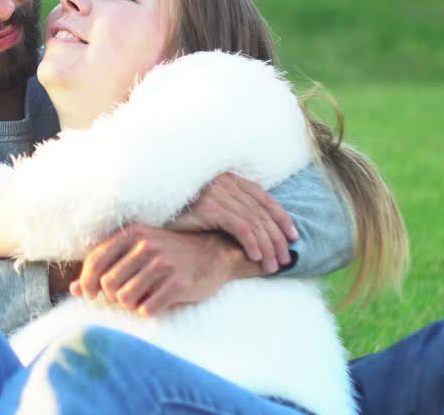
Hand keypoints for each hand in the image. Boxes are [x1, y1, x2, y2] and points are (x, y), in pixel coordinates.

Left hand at [70, 225, 256, 316]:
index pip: (95, 261)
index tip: (90, 294)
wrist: (213, 254)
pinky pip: (146, 309)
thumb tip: (74, 290)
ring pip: (125, 298)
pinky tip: (156, 302)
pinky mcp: (178, 283)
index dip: (86, 282)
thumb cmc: (168, 254)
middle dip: (111, 296)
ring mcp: (163, 264)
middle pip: (108, 284)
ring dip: (130, 304)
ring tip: (142, 297)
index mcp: (132, 233)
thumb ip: (105, 267)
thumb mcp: (136, 252)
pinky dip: (147, 311)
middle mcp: (146, 245)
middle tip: (125, 296)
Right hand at [169, 172, 296, 273]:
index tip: (293, 238)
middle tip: (284, 260)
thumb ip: (231, 210)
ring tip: (272, 265)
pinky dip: (252, 243)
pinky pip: (240, 227)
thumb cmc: (179, 213)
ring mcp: (216, 193)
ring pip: (255, 222)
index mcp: (229, 178)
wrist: (149, 207)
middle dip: (278, 238)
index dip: (282, 218)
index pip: (265, 198)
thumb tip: (260, 229)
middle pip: (263, 212)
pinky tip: (255, 257)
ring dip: (268, 246)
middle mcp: (225, 182)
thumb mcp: (209, 207)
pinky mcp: (208, 207)